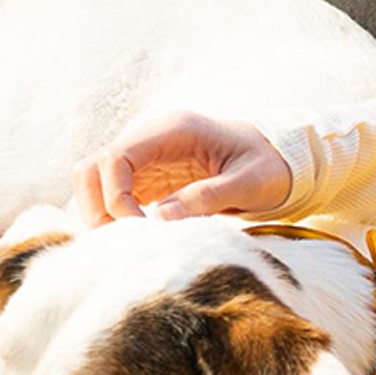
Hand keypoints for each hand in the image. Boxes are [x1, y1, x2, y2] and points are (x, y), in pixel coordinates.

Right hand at [73, 110, 291, 225]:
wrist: (282, 159)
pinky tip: (135, 240)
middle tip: (122, 243)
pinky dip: (116, 217)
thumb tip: (161, 218)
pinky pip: (117, 195)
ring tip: (128, 245)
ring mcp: (149, 157)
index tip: (139, 229)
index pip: (117, 157)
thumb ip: (208, 197)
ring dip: (102, 213)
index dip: (115, 196)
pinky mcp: (152, 178)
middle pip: (93, 167)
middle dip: (98, 207)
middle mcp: (152, 138)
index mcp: (175, 129)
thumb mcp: (250, 182)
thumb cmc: (271, 166)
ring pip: (97, 181)